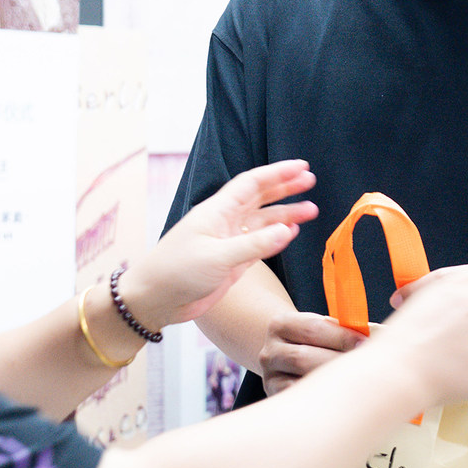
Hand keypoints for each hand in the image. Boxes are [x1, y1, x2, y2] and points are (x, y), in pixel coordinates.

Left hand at [126, 161, 317, 332]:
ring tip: (311, 210)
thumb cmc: (177, 272)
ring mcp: (229, 241)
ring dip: (286, 214)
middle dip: (285, 188)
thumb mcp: (217, 257)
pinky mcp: (232, 262)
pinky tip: (291, 231)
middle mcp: (225, 222)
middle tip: (310, 180)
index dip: (277, 173)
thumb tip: (289, 230)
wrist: (156, 300)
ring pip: (263, 222)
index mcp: (217, 212)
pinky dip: (276, 237)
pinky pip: (259, 244)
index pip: (252, 184)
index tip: (302, 167)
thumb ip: (254, 245)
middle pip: (260, 198)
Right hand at [261, 310, 363, 394]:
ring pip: (302, 382)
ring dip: (333, 382)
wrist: (290, 356)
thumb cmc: (319, 340)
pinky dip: (324, 400)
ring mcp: (270, 378)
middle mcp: (270, 351)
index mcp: (281, 325)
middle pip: (304, 357)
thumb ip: (344, 330)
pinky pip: (302, 401)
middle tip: (366, 367)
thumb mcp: (324, 328)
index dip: (342, 336)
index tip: (366, 343)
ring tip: (358, 383)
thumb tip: (377, 335)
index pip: (313, 328)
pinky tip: (344, 399)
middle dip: (338, 361)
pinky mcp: (277, 399)